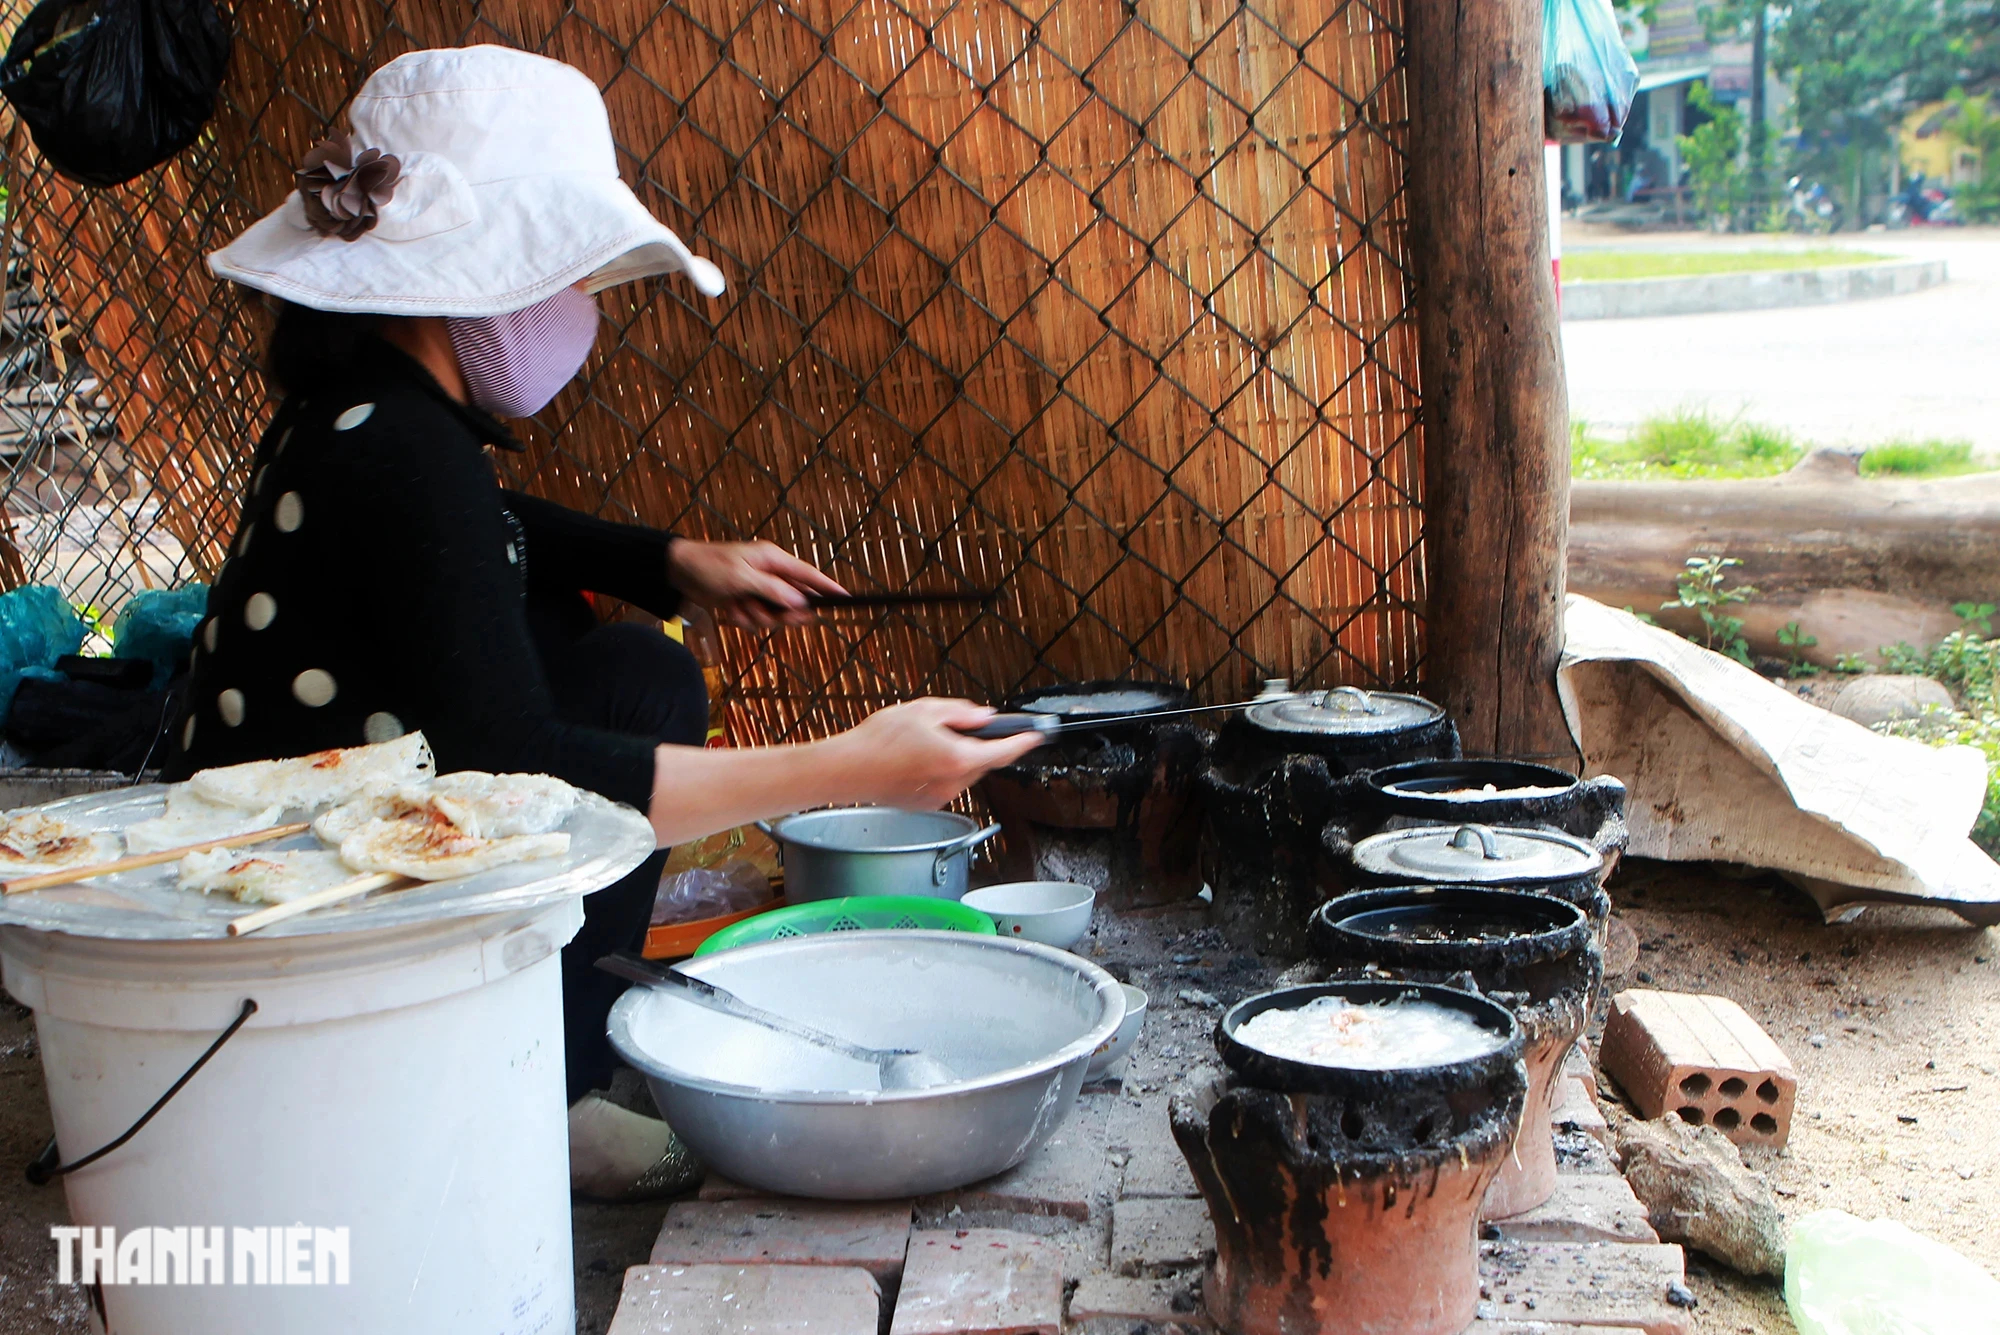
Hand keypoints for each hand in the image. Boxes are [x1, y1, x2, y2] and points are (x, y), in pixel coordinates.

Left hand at [666, 539, 845, 628]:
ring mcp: (758, 589)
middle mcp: (770, 574)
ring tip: (738, 605)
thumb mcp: (741, 578)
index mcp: (773, 560)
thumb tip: (800, 601)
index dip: (828, 587)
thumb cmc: (710, 567)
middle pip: (794, 601)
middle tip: (769, 614)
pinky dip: (743, 619)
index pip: (808, 575)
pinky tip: (730, 609)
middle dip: (781, 613)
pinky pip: (756, 620)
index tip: (847, 598)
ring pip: (775, 615)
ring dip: (757, 617)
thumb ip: (772, 590)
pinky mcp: (746, 602)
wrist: (679, 572)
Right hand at [821, 698, 1044, 808]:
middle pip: (985, 761)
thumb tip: (983, 717)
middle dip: (981, 744)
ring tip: (927, 741)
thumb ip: (960, 713)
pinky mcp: (928, 804)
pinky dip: (943, 769)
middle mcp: (954, 783)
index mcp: (958, 758)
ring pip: (966, 773)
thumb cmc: (878, 740)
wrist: (846, 770)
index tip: (1036, 735)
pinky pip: (948, 783)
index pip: (1004, 750)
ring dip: (960, 757)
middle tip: (963, 726)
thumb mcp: (923, 711)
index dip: (1024, 742)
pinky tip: (917, 759)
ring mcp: (941, 797)